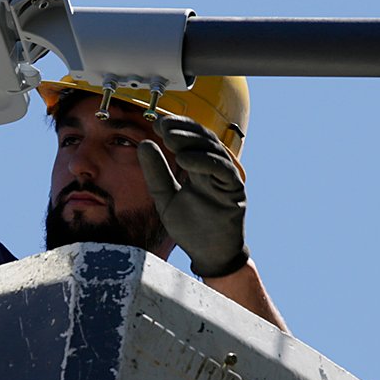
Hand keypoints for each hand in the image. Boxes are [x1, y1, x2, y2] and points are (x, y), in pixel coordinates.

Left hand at [137, 115, 249, 277]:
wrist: (208, 255)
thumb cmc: (190, 227)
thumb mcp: (165, 197)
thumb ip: (156, 173)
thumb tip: (144, 143)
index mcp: (200, 168)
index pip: (192, 139)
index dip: (178, 127)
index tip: (157, 123)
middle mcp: (215, 170)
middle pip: (204, 140)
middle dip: (184, 129)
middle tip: (163, 126)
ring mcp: (226, 179)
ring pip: (214, 151)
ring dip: (192, 141)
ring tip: (170, 139)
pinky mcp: (235, 192)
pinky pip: (224, 171)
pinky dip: (205, 161)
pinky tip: (185, 158)